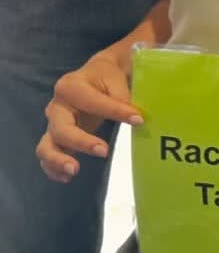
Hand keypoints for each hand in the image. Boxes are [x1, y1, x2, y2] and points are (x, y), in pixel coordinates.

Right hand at [36, 55, 143, 183]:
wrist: (97, 75)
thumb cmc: (107, 76)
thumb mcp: (116, 78)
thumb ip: (122, 96)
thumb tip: (135, 117)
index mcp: (71, 86)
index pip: (92, 102)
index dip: (115, 111)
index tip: (138, 120)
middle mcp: (57, 106)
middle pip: (61, 128)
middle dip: (81, 142)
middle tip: (104, 151)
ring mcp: (54, 124)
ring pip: (46, 145)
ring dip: (58, 159)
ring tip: (75, 170)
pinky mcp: (57, 138)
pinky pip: (48, 156)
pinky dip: (53, 168)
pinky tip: (67, 177)